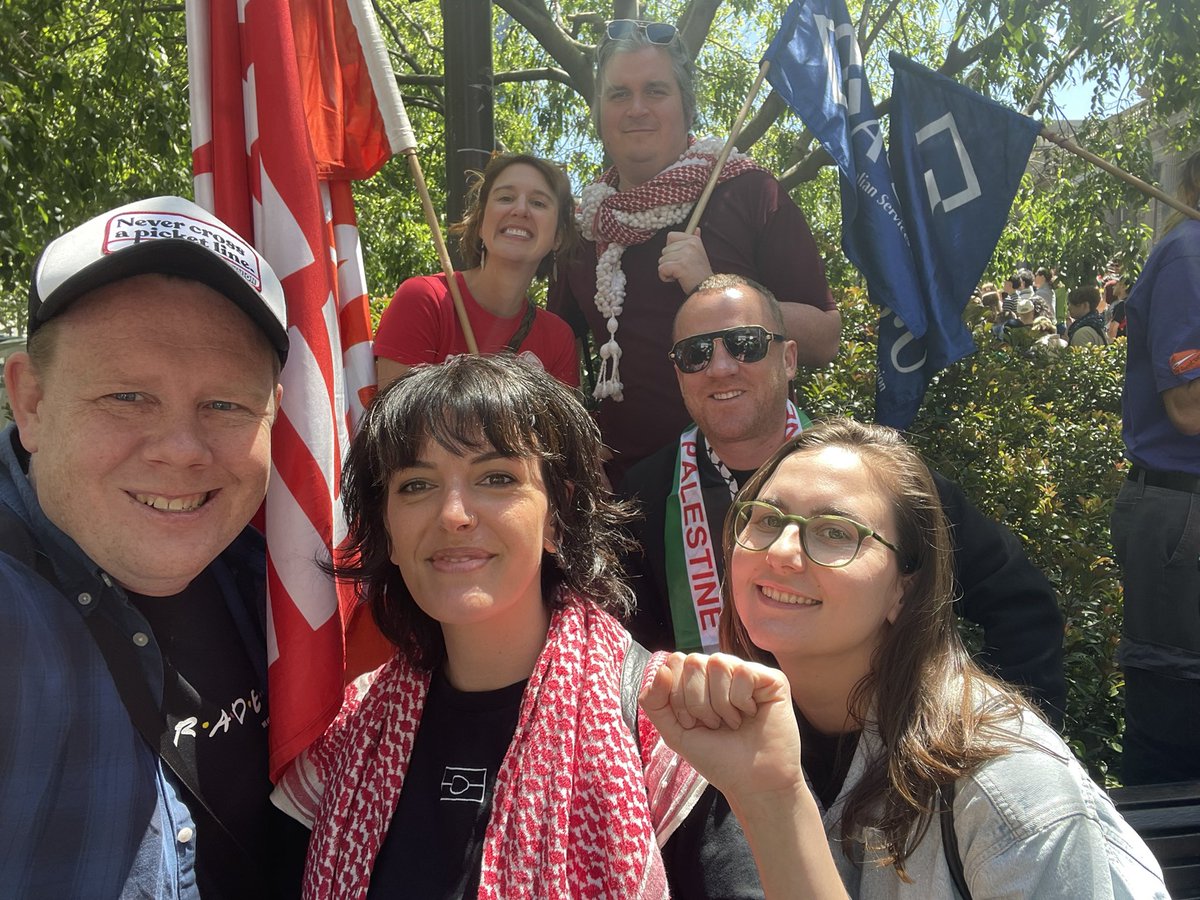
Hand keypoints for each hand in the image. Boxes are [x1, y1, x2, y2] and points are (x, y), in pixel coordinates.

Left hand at [639, 652, 802, 801]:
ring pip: (717, 663)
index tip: (691, 723)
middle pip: (693, 660)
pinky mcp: (771, 679)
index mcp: (698, 679)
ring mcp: (746, 672)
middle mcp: (721, 672)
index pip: (675, 662)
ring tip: (732, 723)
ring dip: (720, 704)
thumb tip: (660, 668)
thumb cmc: (717, 758)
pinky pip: (743, 672)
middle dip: (696, 702)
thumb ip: (654, 702)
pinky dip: (742, 701)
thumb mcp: (674, 732)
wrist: (752, 783)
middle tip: (713, 725)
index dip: (677, 695)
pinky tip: (751, 715)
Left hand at [658, 229, 712, 293]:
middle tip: (682, 268)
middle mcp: (690, 245)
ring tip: (680, 274)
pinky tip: (676, 278)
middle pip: (664, 250)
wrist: (707, 288)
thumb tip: (696, 228)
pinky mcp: (680, 266)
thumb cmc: (700, 274)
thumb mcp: (700, 253)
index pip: (670, 236)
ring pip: (662, 260)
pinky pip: (661, 269)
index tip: (679, 257)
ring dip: (667, 270)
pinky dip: (665, 276)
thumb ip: (696, 240)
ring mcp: (685, 255)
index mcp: (693, 240)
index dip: (671, 249)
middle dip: (669, 261)